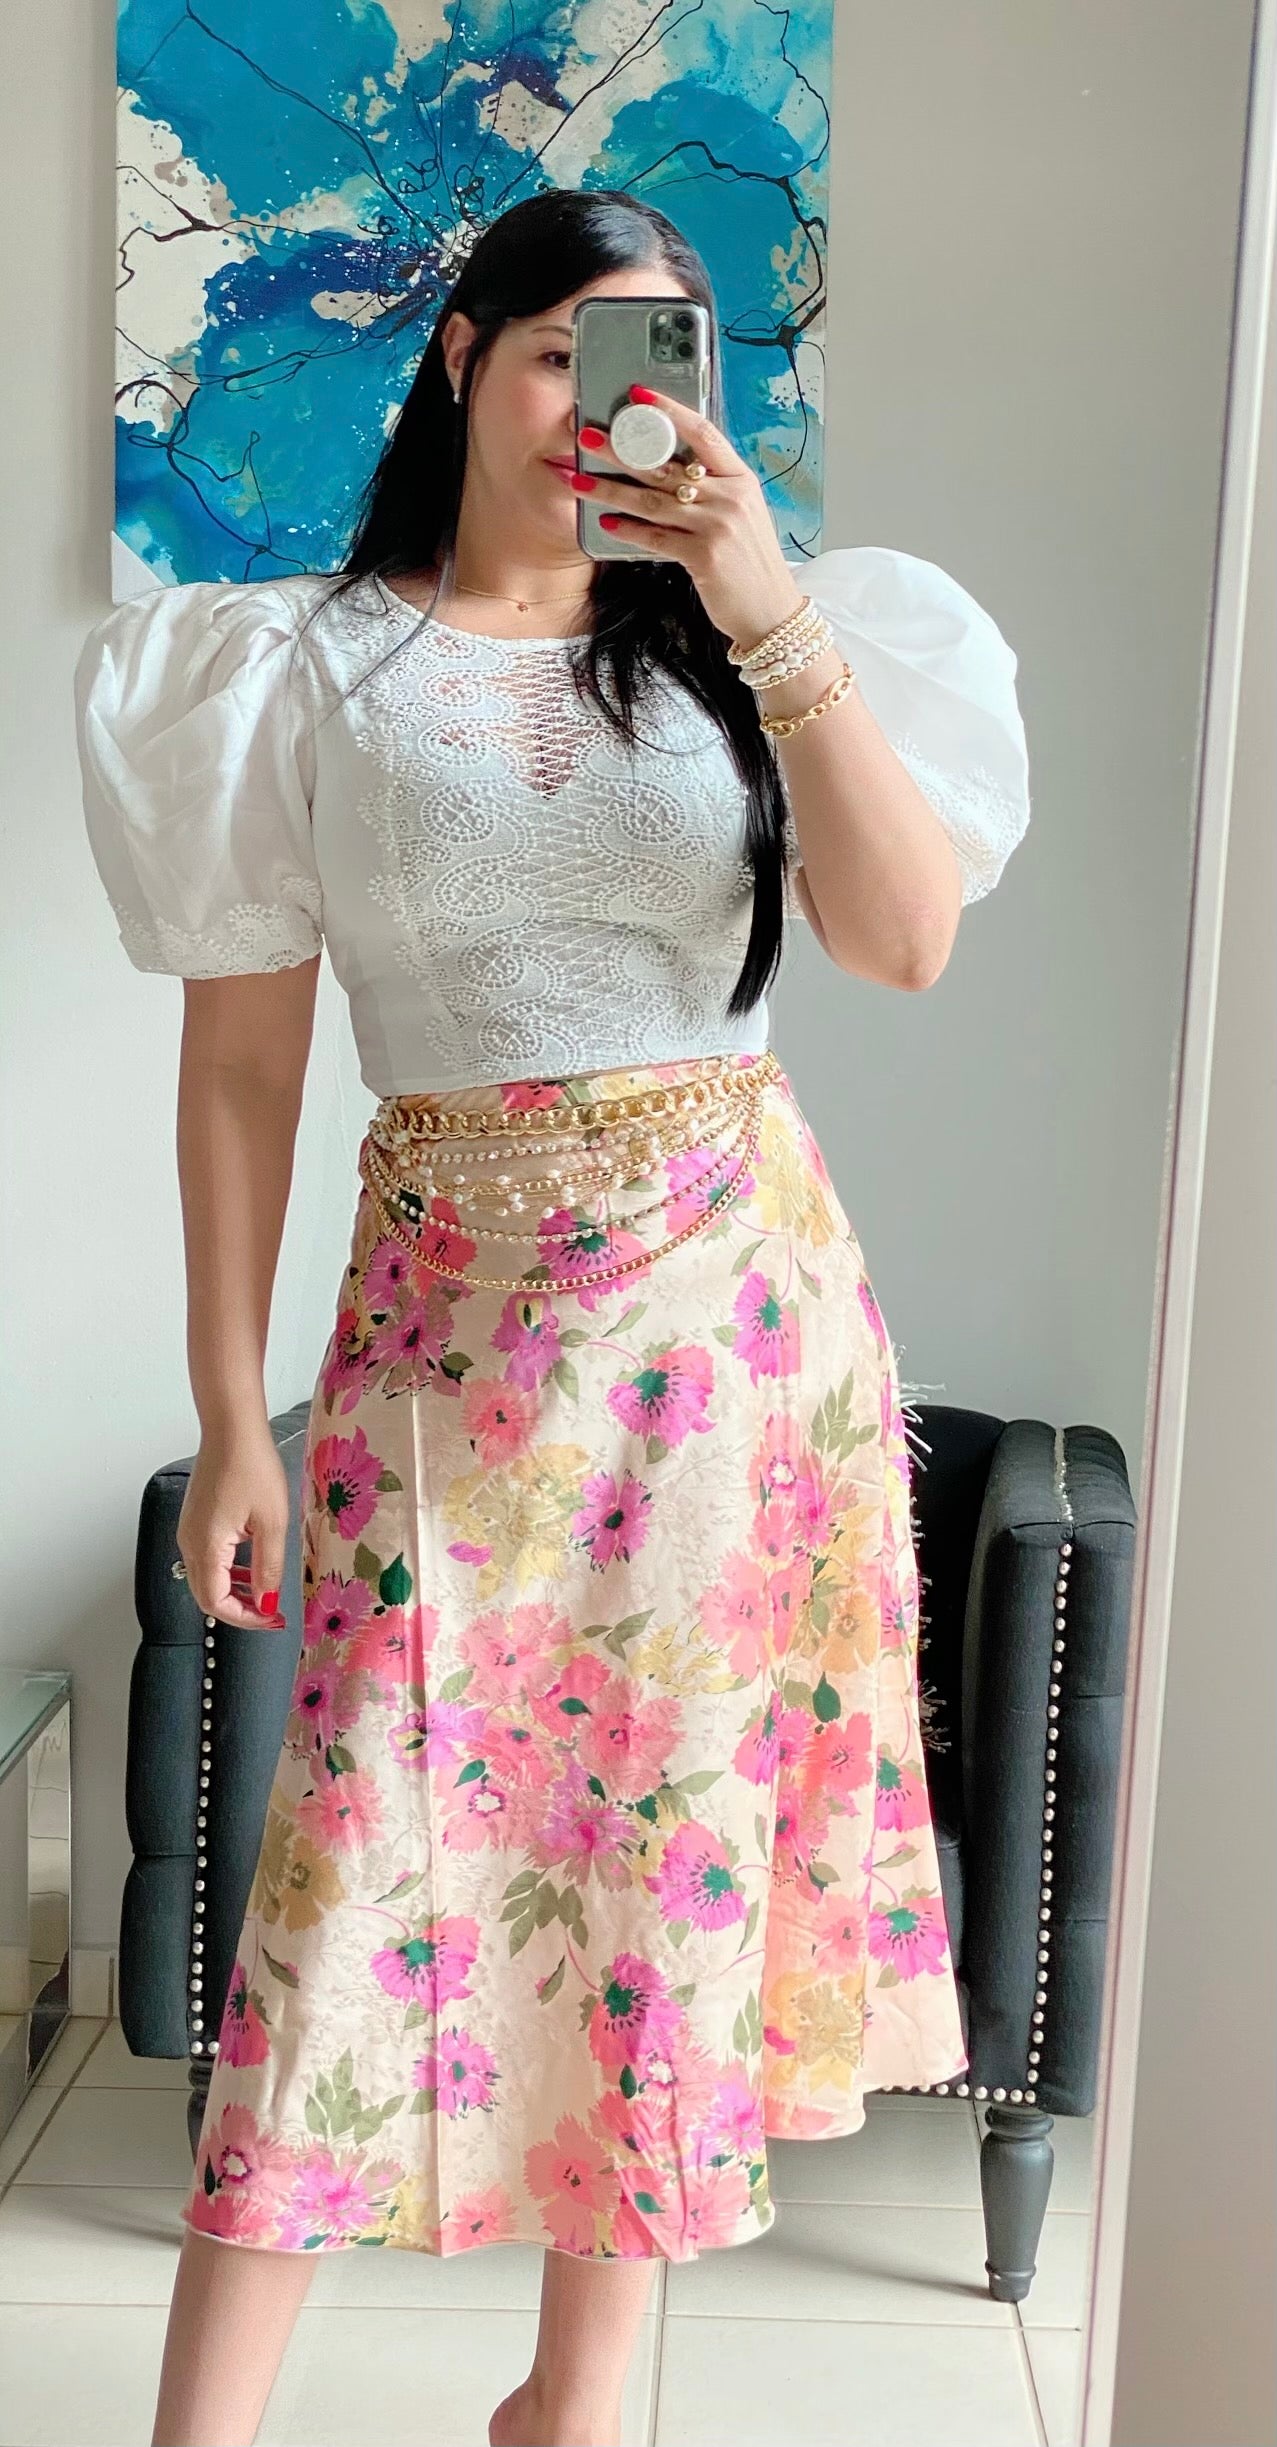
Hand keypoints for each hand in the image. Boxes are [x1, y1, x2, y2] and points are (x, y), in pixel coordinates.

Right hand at [177, 1426, 290, 1628]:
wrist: (231, 1430)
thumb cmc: (252, 1469)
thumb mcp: (272, 1523)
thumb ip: (269, 1568)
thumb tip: (266, 1602)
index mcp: (206, 1548)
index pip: (216, 1603)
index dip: (245, 1618)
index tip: (273, 1618)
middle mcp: (189, 1543)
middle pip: (207, 1595)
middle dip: (241, 1608)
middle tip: (272, 1612)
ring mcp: (188, 1531)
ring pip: (207, 1577)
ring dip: (235, 1590)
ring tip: (266, 1591)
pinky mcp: (194, 1520)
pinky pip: (207, 1558)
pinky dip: (228, 1570)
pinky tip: (251, 1564)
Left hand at [573, 384, 805, 650]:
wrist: (772, 612)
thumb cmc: (752, 564)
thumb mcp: (742, 515)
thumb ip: (714, 489)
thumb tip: (670, 469)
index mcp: (740, 478)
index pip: (702, 432)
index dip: (669, 411)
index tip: (638, 396)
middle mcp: (730, 497)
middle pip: (666, 464)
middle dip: (621, 449)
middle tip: (587, 436)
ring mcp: (718, 526)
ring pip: (653, 500)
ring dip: (611, 490)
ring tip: (580, 480)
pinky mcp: (704, 557)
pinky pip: (656, 538)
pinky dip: (628, 530)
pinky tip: (606, 521)